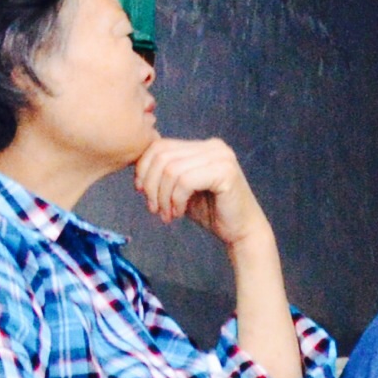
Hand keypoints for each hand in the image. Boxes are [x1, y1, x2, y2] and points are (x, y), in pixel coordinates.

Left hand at [136, 137, 272, 251]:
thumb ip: (166, 173)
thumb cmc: (211, 212)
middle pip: (163, 156)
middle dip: (151, 185)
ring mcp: (222, 158)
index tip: (141, 192)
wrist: (242, 232)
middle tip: (153, 209)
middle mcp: (214, 147)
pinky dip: (175, 200)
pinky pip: (185, 182)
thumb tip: (135, 164)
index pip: (160, 145)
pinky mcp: (225, 173)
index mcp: (204, 146)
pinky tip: (178, 213)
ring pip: (171, 170)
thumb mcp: (181, 188)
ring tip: (166, 214)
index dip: (143, 168)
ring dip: (163, 197)